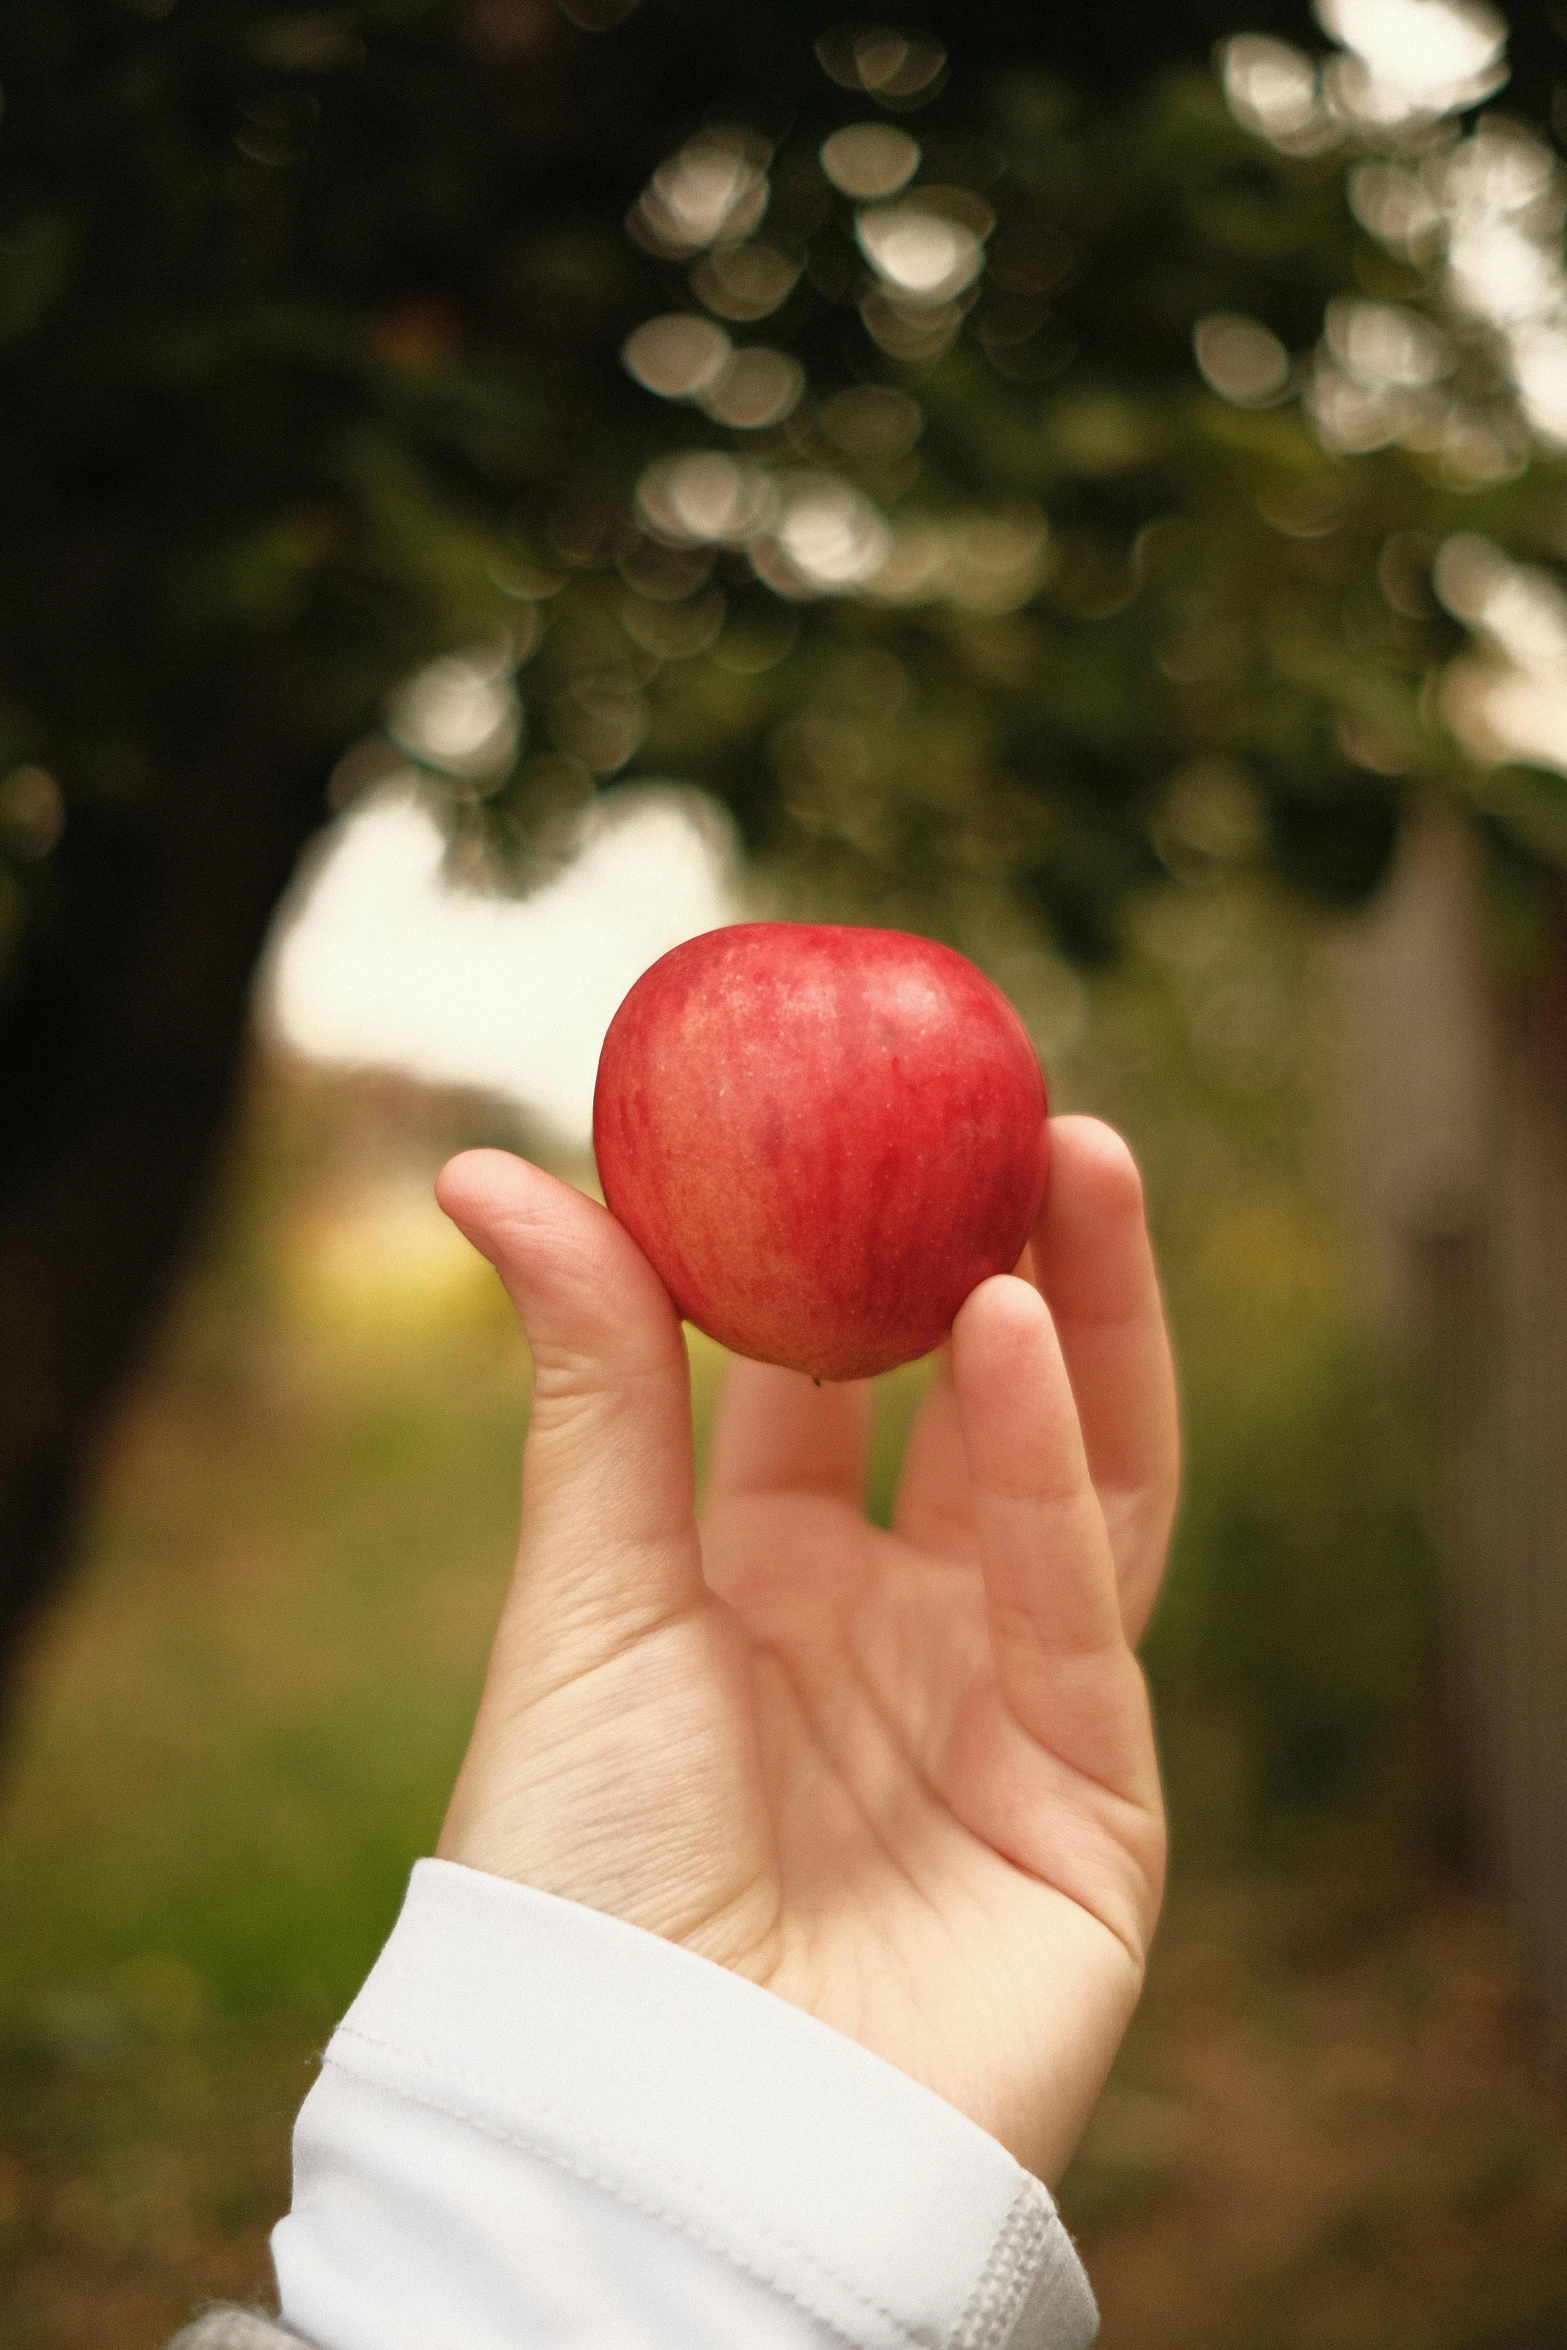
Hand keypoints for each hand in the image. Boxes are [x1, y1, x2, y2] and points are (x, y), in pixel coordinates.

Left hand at [434, 1117, 1176, 2184]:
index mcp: (758, 1599)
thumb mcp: (586, 1598)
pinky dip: (1058, 1469)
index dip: (837, 1256)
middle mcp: (891, 1644)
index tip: (850, 1110)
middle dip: (1004, 1260)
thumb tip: (482, 1165)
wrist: (647, 2134)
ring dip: (1086, 1325)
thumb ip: (589, 1378)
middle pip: (973, 1418)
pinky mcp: (1092, 1808)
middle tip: (1012, 1103)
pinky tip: (1018, 1323)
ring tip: (1080, 1156)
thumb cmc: (581, 1879)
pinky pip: (1081, 1609)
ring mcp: (1000, 1719)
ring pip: (1078, 1486)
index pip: (815, 1396)